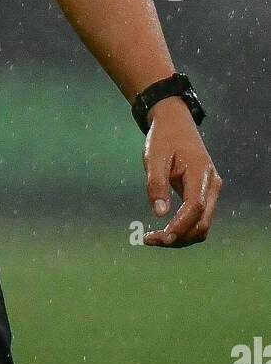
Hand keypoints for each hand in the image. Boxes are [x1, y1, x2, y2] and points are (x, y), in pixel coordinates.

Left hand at [142, 98, 222, 247]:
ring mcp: (212, 191)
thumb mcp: (154, 156)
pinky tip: (165, 230)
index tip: (160, 236)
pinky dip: (184, 229)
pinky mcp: (206, 194)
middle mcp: (212, 185)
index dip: (179, 225)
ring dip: (181, 237)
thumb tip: (160, 214)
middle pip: (202, 223)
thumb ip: (157, 183)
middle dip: (178, 237)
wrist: (176, 123)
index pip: (195, 207)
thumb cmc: (164, 138)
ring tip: (154, 238)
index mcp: (201, 173)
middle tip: (150, 240)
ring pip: (202, 225)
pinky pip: (199, 219)